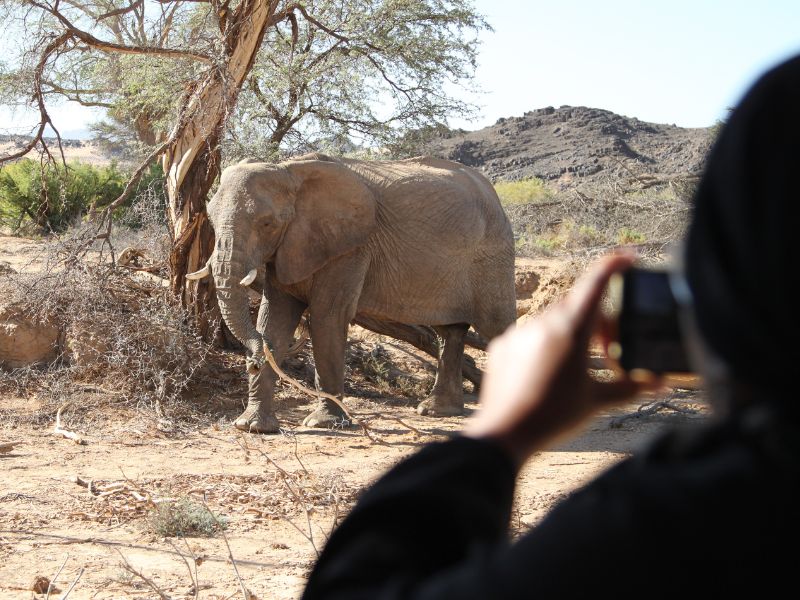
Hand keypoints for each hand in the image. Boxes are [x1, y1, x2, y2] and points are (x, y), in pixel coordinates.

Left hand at [465, 253, 659, 467]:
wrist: (505, 434)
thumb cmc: (555, 416)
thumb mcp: (598, 401)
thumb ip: (631, 387)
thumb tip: (661, 383)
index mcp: (571, 328)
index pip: (596, 281)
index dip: (615, 265)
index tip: (629, 258)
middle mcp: (543, 322)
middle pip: (578, 305)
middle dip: (598, 320)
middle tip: (610, 349)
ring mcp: (520, 331)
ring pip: (552, 319)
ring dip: (570, 333)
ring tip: (577, 366)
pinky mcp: (503, 344)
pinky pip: (529, 334)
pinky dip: (544, 345)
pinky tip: (546, 374)